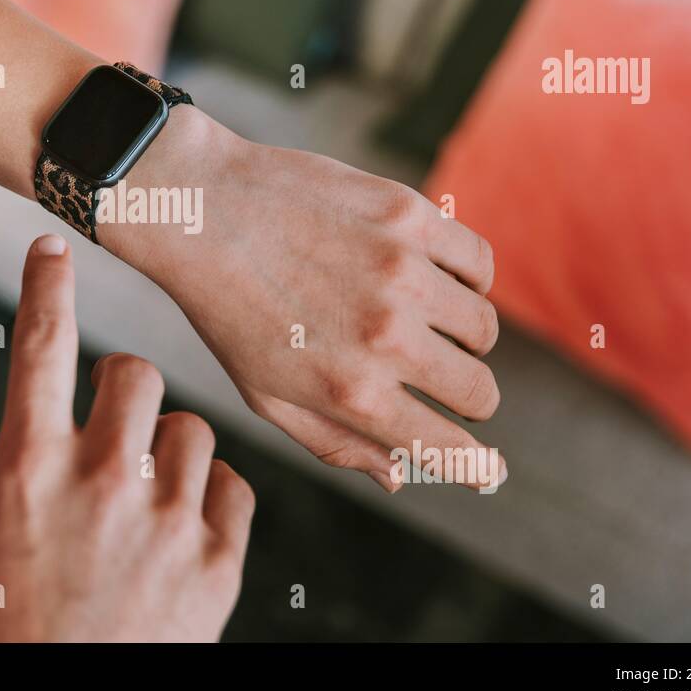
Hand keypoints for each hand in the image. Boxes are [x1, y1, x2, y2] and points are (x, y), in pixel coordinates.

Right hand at [0, 234, 254, 641]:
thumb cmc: (15, 624)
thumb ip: (32, 464)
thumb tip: (67, 418)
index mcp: (28, 470)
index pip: (40, 351)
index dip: (46, 288)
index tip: (54, 246)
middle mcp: (99, 483)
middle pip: (135, 375)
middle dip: (125, 389)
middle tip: (118, 424)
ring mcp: (165, 521)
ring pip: (192, 429)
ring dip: (171, 452)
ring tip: (149, 503)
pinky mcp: (218, 561)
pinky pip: (231, 485)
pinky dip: (210, 499)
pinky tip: (184, 532)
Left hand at [103, 108, 505, 492]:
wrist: (200, 211)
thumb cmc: (227, 310)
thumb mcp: (267, 396)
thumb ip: (336, 443)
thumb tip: (400, 479)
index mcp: (351, 393)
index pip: (449, 450)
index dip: (477, 467)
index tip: (490, 470)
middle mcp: (386, 339)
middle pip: (479, 392)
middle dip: (467, 399)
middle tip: (439, 381)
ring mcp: (403, 274)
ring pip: (483, 328)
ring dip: (462, 336)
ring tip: (421, 322)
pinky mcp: (410, 217)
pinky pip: (478, 263)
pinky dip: (466, 278)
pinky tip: (431, 277)